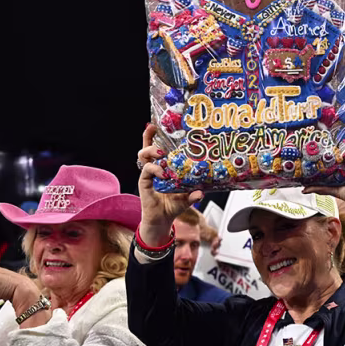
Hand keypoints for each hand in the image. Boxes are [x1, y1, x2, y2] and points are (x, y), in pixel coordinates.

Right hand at [136, 123, 202, 247]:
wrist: (162, 220)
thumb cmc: (172, 206)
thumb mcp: (186, 198)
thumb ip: (193, 194)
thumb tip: (201, 193)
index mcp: (163, 167)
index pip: (157, 148)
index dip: (156, 136)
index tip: (157, 124)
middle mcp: (154, 169)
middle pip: (146, 147)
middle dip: (148, 137)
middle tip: (155, 130)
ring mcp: (148, 175)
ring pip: (143, 156)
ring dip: (150, 150)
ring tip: (161, 152)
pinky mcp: (144, 182)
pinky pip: (146, 171)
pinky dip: (155, 169)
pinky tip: (163, 172)